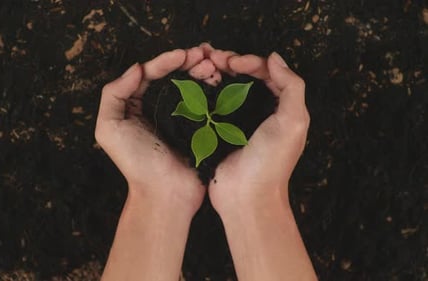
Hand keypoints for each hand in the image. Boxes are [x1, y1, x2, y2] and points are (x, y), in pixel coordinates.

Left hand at [96, 47, 221, 280]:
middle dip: (188, 61)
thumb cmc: (135, 162)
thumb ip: (114, 94)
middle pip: (173, 76)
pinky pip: (206, 102)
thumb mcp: (108, 128)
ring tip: (214, 65)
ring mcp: (179, 118)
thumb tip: (137, 68)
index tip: (183, 54)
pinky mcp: (198, 128)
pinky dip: (213, 88)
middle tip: (205, 53)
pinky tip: (219, 80)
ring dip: (202, 71)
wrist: (165, 193)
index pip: (149, 74)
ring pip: (191, 85)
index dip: (165, 60)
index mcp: (134, 106)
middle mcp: (156, 109)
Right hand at [206, 51, 309, 216]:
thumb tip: (274, 58)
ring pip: (228, 89)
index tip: (232, 62)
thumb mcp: (293, 121)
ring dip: (216, 75)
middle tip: (212, 57)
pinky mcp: (219, 132)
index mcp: (282, 107)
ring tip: (202, 66)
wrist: (246, 195)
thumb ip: (292, 86)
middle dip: (230, 64)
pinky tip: (195, 86)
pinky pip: (213, 106)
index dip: (250, 62)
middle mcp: (261, 111)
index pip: (267, 73)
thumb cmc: (272, 160)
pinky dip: (205, 93)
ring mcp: (238, 122)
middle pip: (245, 78)